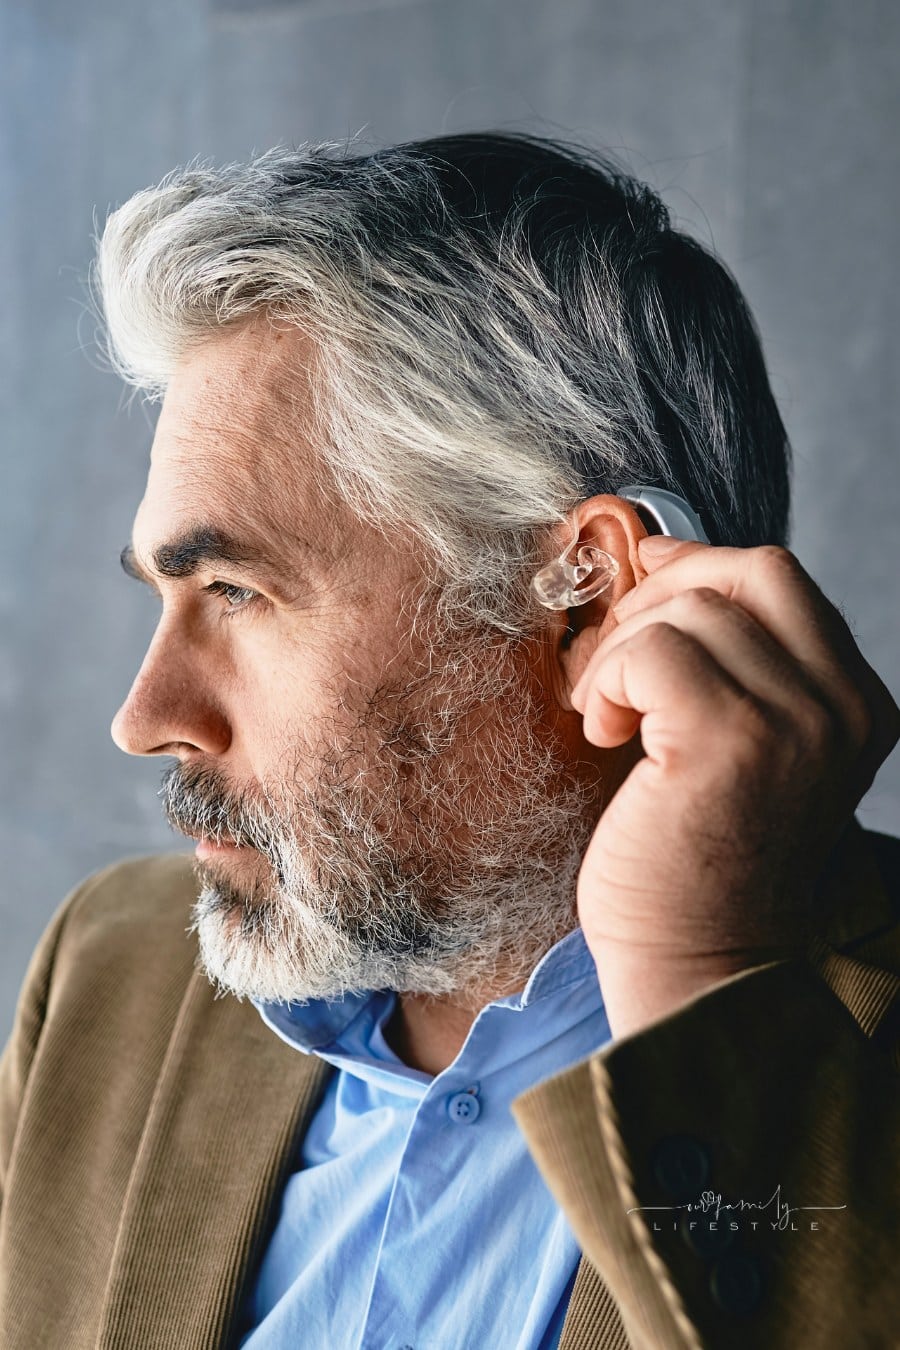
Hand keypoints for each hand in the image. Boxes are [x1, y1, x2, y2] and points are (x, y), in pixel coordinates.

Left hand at [572, 536, 899, 1038]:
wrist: (697, 970)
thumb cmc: (699, 862)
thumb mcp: (746, 747)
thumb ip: (735, 666)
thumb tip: (664, 562)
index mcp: (856, 705)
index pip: (781, 581)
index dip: (701, 567)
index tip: (645, 584)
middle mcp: (843, 708)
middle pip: (748, 574)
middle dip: (662, 595)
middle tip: (615, 661)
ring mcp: (797, 723)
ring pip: (688, 612)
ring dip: (622, 654)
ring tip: (609, 718)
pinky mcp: (733, 741)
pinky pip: (652, 652)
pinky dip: (609, 681)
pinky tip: (605, 734)